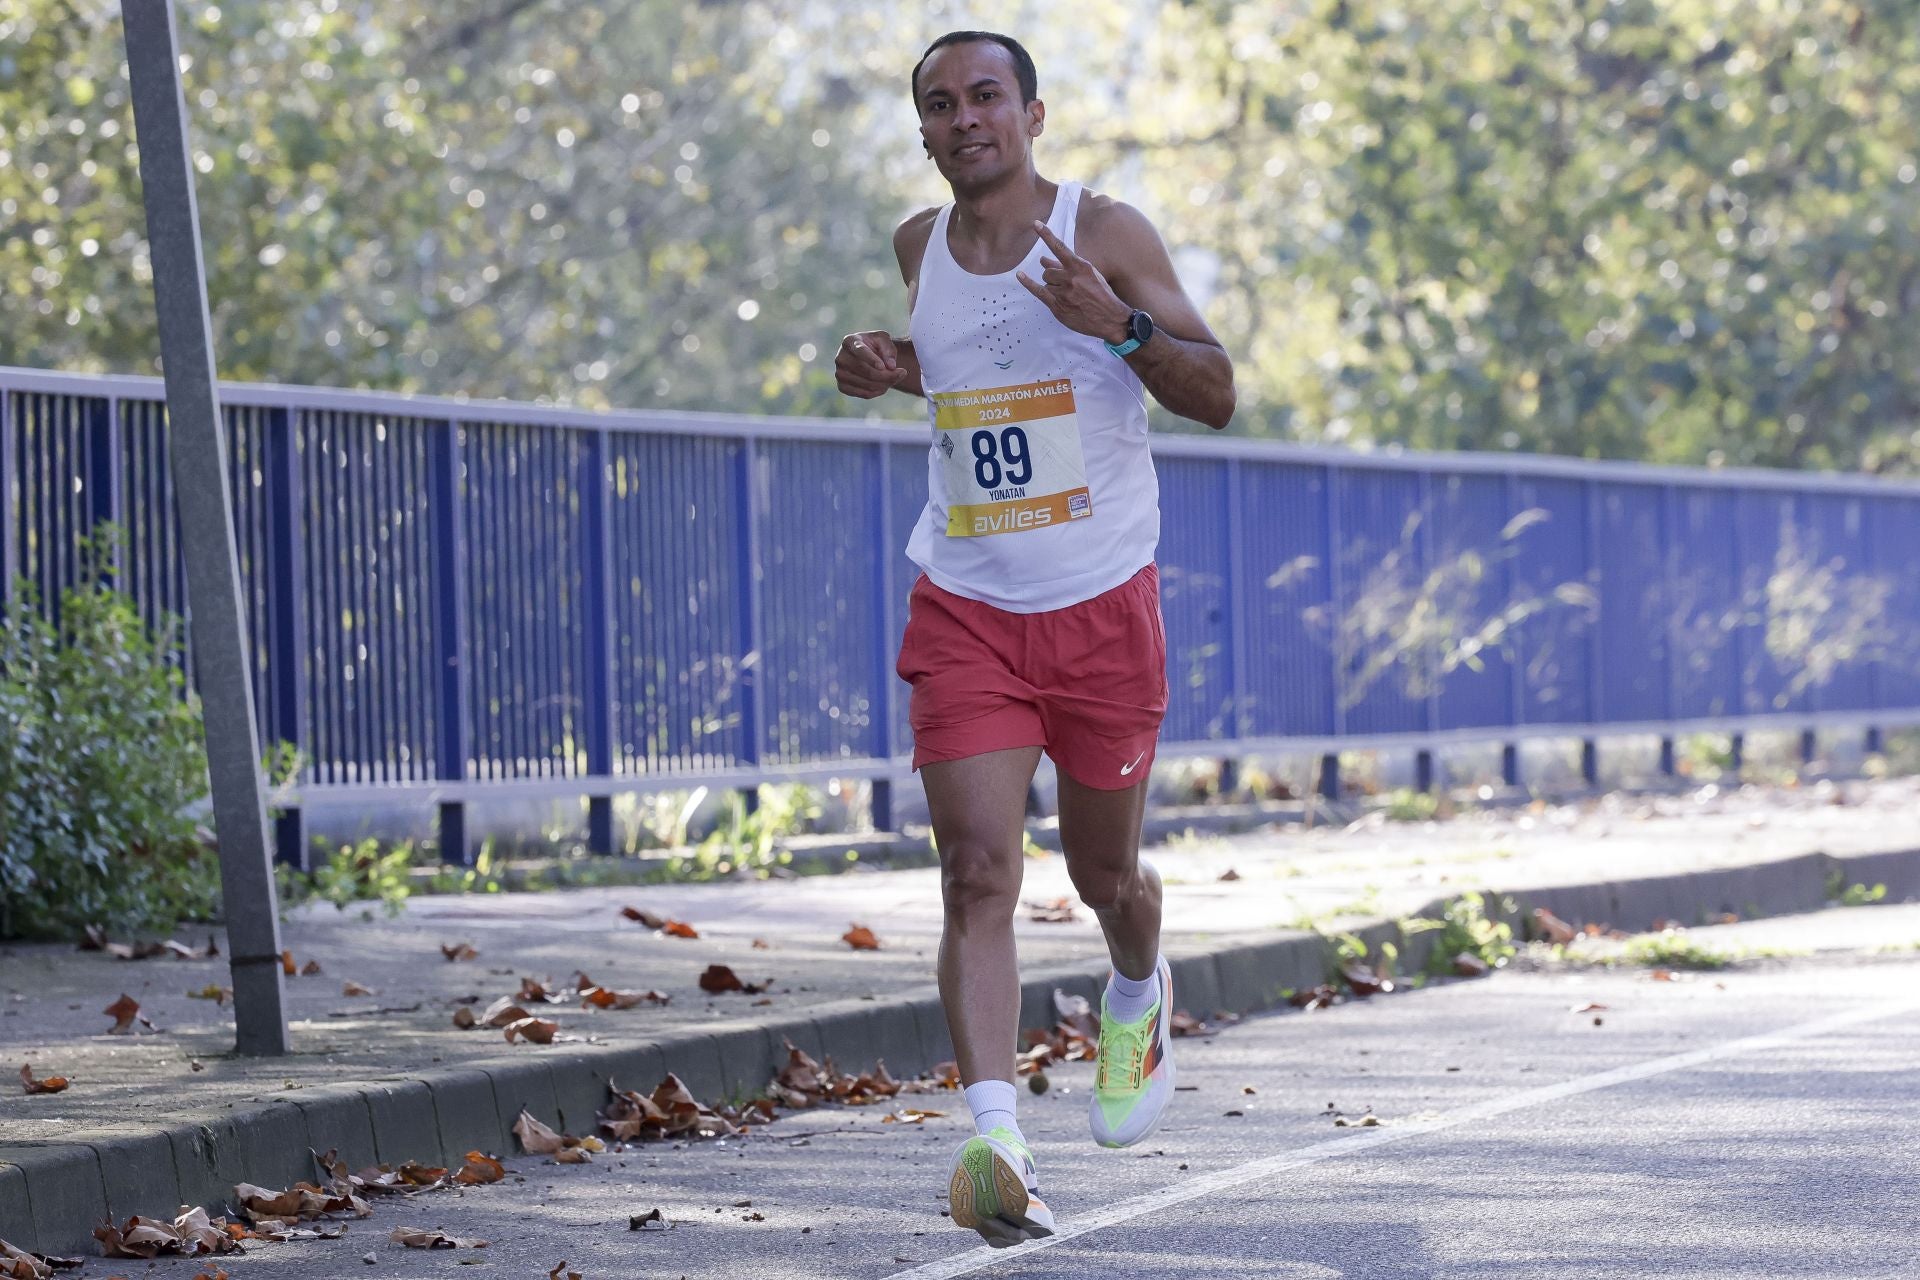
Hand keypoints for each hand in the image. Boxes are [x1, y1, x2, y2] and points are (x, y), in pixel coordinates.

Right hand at [835, 331, 909, 398]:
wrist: (867, 355)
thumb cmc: (875, 345)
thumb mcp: (884, 340)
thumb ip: (888, 350)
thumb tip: (891, 366)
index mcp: (849, 341)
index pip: (860, 351)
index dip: (872, 360)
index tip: (884, 367)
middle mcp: (841, 357)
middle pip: (866, 371)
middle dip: (887, 375)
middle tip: (903, 373)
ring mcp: (839, 373)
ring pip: (867, 385)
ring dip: (885, 384)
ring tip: (894, 377)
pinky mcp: (842, 386)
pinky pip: (864, 394)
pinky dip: (878, 392)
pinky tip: (884, 385)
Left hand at [1016, 221, 1131, 342]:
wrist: (1110, 319)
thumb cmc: (1102, 295)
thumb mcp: (1090, 275)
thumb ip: (1068, 267)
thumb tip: (1044, 259)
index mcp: (1081, 267)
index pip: (1060, 247)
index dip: (1046, 235)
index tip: (1036, 224)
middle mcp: (1071, 278)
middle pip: (1049, 271)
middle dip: (1053, 276)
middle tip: (1064, 285)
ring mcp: (1064, 293)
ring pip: (1047, 283)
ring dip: (1053, 287)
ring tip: (1068, 296)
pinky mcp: (1058, 306)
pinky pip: (1038, 292)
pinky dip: (1028, 283)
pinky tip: (1020, 275)